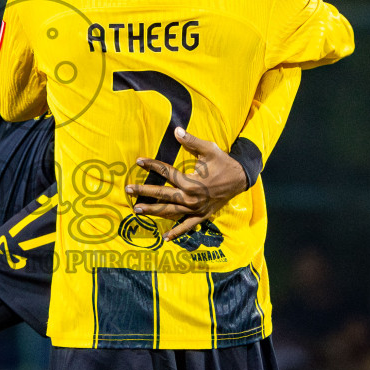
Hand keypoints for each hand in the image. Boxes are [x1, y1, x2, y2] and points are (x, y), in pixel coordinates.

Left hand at [126, 127, 248, 241]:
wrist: (240, 179)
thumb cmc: (223, 163)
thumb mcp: (209, 149)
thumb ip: (192, 141)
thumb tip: (176, 130)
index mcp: (192, 182)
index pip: (167, 173)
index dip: (152, 165)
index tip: (139, 161)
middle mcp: (192, 198)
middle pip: (163, 195)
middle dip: (144, 192)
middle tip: (128, 190)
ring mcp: (196, 209)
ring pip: (170, 212)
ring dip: (153, 211)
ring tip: (137, 210)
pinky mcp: (201, 216)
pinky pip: (187, 226)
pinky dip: (177, 232)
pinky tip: (165, 238)